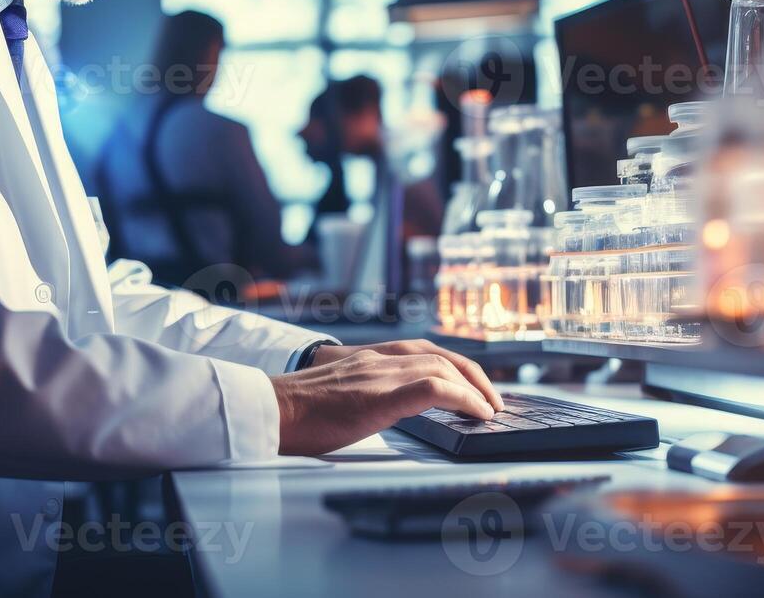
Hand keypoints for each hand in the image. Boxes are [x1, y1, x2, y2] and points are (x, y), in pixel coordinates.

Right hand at [309, 340, 503, 412]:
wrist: (271, 408)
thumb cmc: (299, 410)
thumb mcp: (341, 392)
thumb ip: (366, 391)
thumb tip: (389, 409)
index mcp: (370, 358)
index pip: (425, 350)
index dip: (456, 365)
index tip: (474, 385)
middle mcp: (378, 359)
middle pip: (441, 355)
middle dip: (474, 376)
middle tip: (492, 401)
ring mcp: (379, 375)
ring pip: (442, 367)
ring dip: (474, 387)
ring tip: (489, 409)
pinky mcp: (378, 396)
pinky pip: (431, 389)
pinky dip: (461, 398)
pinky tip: (476, 413)